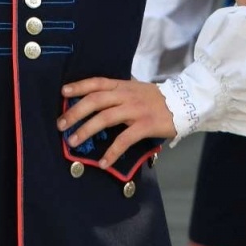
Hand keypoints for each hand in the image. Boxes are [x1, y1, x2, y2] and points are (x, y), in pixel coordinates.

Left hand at [58, 77, 174, 169]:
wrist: (185, 103)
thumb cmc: (157, 99)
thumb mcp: (136, 90)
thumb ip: (119, 94)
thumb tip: (97, 101)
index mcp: (123, 86)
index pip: (97, 82)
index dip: (79, 86)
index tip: (63, 92)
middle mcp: (126, 95)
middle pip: (95, 100)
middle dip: (75, 112)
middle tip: (61, 124)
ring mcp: (136, 110)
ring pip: (105, 118)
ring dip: (86, 130)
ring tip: (73, 141)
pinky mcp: (145, 125)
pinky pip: (124, 139)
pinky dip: (112, 152)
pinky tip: (103, 162)